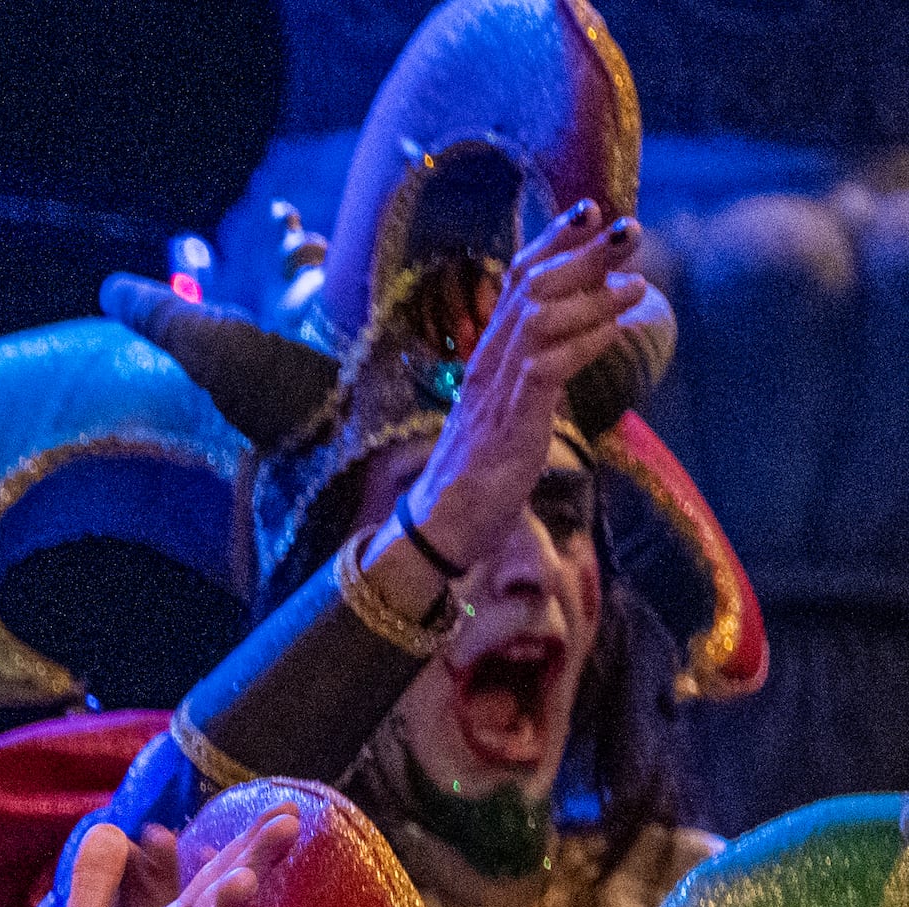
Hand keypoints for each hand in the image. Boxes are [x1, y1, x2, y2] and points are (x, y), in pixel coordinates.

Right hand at [402, 204, 649, 577]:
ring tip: (636, 283)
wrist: (447, 521)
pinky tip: (613, 331)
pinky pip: (546, 369)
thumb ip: (542, 361)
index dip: (553, 240)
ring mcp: (497, 389)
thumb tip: (587, 329)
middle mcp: (491, 360)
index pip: (518, 279)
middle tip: (628, 228)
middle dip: (582, 253)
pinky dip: (583, 344)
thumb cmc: (485, 463)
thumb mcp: (515, 402)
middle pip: (532, 288)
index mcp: (491, 352)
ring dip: (591, 297)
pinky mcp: (510, 421)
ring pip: (539, 320)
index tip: (592, 208)